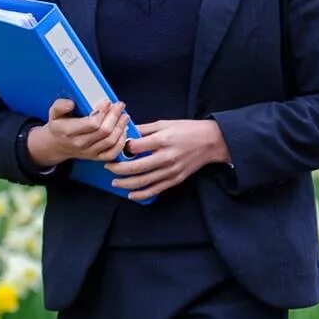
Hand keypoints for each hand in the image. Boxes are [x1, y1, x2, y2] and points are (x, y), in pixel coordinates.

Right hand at [26, 97, 126, 165]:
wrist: (57, 146)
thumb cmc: (58, 127)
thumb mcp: (54, 113)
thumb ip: (60, 105)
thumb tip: (71, 103)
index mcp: (68, 131)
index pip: (92, 123)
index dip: (103, 112)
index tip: (107, 102)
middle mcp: (79, 143)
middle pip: (104, 131)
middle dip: (115, 116)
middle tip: (120, 105)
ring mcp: (89, 152)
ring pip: (110, 141)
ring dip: (120, 127)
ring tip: (124, 116)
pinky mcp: (95, 157)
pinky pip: (112, 153)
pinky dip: (121, 143)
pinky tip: (123, 131)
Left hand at [110, 119, 228, 200]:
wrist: (211, 141)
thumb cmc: (187, 129)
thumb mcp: (165, 123)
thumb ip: (145, 129)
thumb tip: (126, 132)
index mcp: (162, 140)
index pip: (134, 147)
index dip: (122, 148)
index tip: (116, 147)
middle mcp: (166, 157)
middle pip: (135, 167)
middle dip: (118, 169)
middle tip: (108, 167)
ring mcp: (171, 170)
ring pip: (143, 181)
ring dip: (125, 183)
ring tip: (114, 182)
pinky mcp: (175, 179)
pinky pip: (155, 189)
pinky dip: (141, 194)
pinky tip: (131, 194)